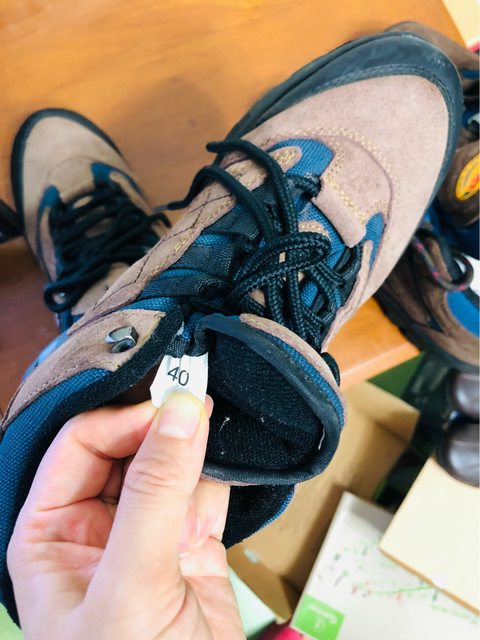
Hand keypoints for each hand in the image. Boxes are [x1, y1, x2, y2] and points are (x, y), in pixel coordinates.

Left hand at [7, 392, 244, 638]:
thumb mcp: (129, 587)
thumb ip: (154, 496)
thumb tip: (177, 415)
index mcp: (52, 533)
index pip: (80, 447)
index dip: (123, 421)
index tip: (168, 408)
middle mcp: (96, 528)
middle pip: (125, 448)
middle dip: (158, 423)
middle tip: (197, 399)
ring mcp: (146, 537)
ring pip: (168, 464)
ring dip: (192, 441)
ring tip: (216, 417)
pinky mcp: (190, 546)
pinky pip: (204, 492)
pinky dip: (221, 472)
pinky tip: (232, 457)